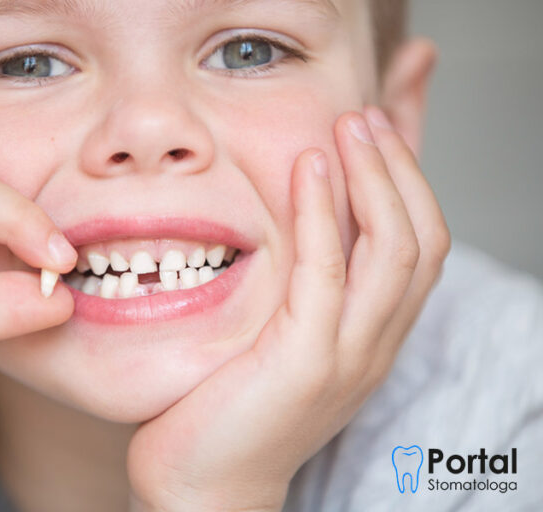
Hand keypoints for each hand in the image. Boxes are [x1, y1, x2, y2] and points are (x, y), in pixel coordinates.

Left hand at [126, 107, 450, 510]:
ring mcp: (347, 356)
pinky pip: (328, 272)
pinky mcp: (305, 363)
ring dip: (375, 178)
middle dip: (398, 170)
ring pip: (393, 250)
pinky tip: (309, 169)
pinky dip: (324, 214)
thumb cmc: (229, 406)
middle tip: (363, 118)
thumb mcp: (279, 339)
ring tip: (348, 127)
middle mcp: (374, 345)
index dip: (406, 186)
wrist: (203, 483)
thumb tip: (294, 231)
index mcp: (371, 338)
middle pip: (421, 240)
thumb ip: (300, 290)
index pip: (420, 248)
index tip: (372, 137)